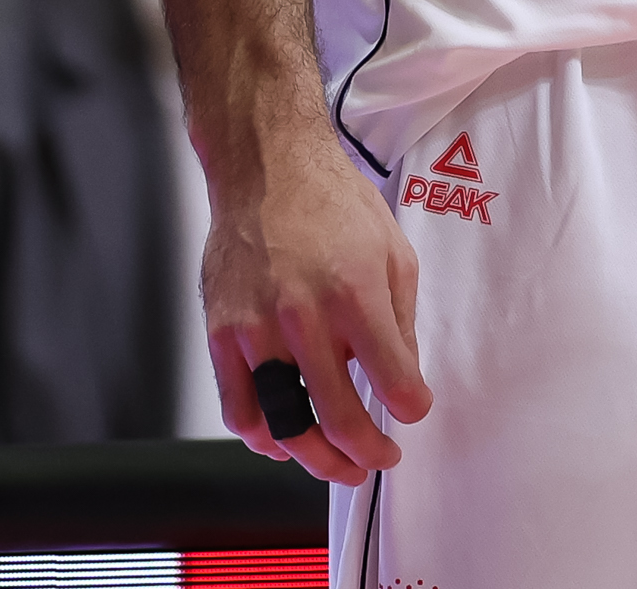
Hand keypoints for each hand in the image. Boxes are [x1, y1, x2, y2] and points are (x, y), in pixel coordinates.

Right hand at [202, 125, 430, 484]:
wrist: (267, 171)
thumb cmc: (333, 204)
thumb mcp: (394, 252)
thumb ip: (400, 319)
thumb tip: (404, 374)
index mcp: (356, 294)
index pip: (393, 379)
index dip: (410, 409)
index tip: (413, 413)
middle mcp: (305, 318)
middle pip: (339, 417)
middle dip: (368, 451)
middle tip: (381, 457)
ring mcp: (258, 331)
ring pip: (285, 424)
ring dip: (316, 458)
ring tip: (338, 465)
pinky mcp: (223, 336)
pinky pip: (239, 409)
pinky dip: (263, 437)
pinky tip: (284, 441)